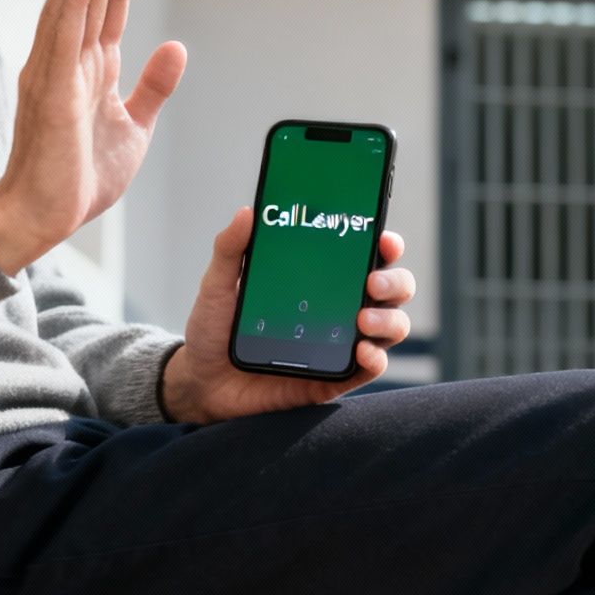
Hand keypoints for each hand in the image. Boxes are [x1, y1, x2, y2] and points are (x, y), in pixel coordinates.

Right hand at [0, 0, 187, 271]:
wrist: (45, 217)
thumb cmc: (79, 177)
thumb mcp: (134, 127)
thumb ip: (153, 86)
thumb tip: (175, 46)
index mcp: (90, 67)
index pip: (109, 3)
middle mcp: (68, 60)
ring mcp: (56, 72)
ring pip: (74, 2)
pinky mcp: (51, 92)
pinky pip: (63, 38)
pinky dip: (74, 0)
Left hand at [160, 208, 416, 423]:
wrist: (200, 382)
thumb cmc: (214, 331)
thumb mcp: (218, 285)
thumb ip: (230, 249)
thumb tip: (246, 212)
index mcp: (318, 280)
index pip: (365, 256)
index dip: (385, 245)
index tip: (383, 239)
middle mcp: (338, 309)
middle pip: (391, 290)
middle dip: (394, 281)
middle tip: (372, 281)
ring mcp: (339, 344)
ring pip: (390, 327)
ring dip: (389, 320)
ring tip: (363, 319)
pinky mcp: (333, 378)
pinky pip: (369, 369)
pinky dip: (376, 359)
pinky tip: (362, 351)